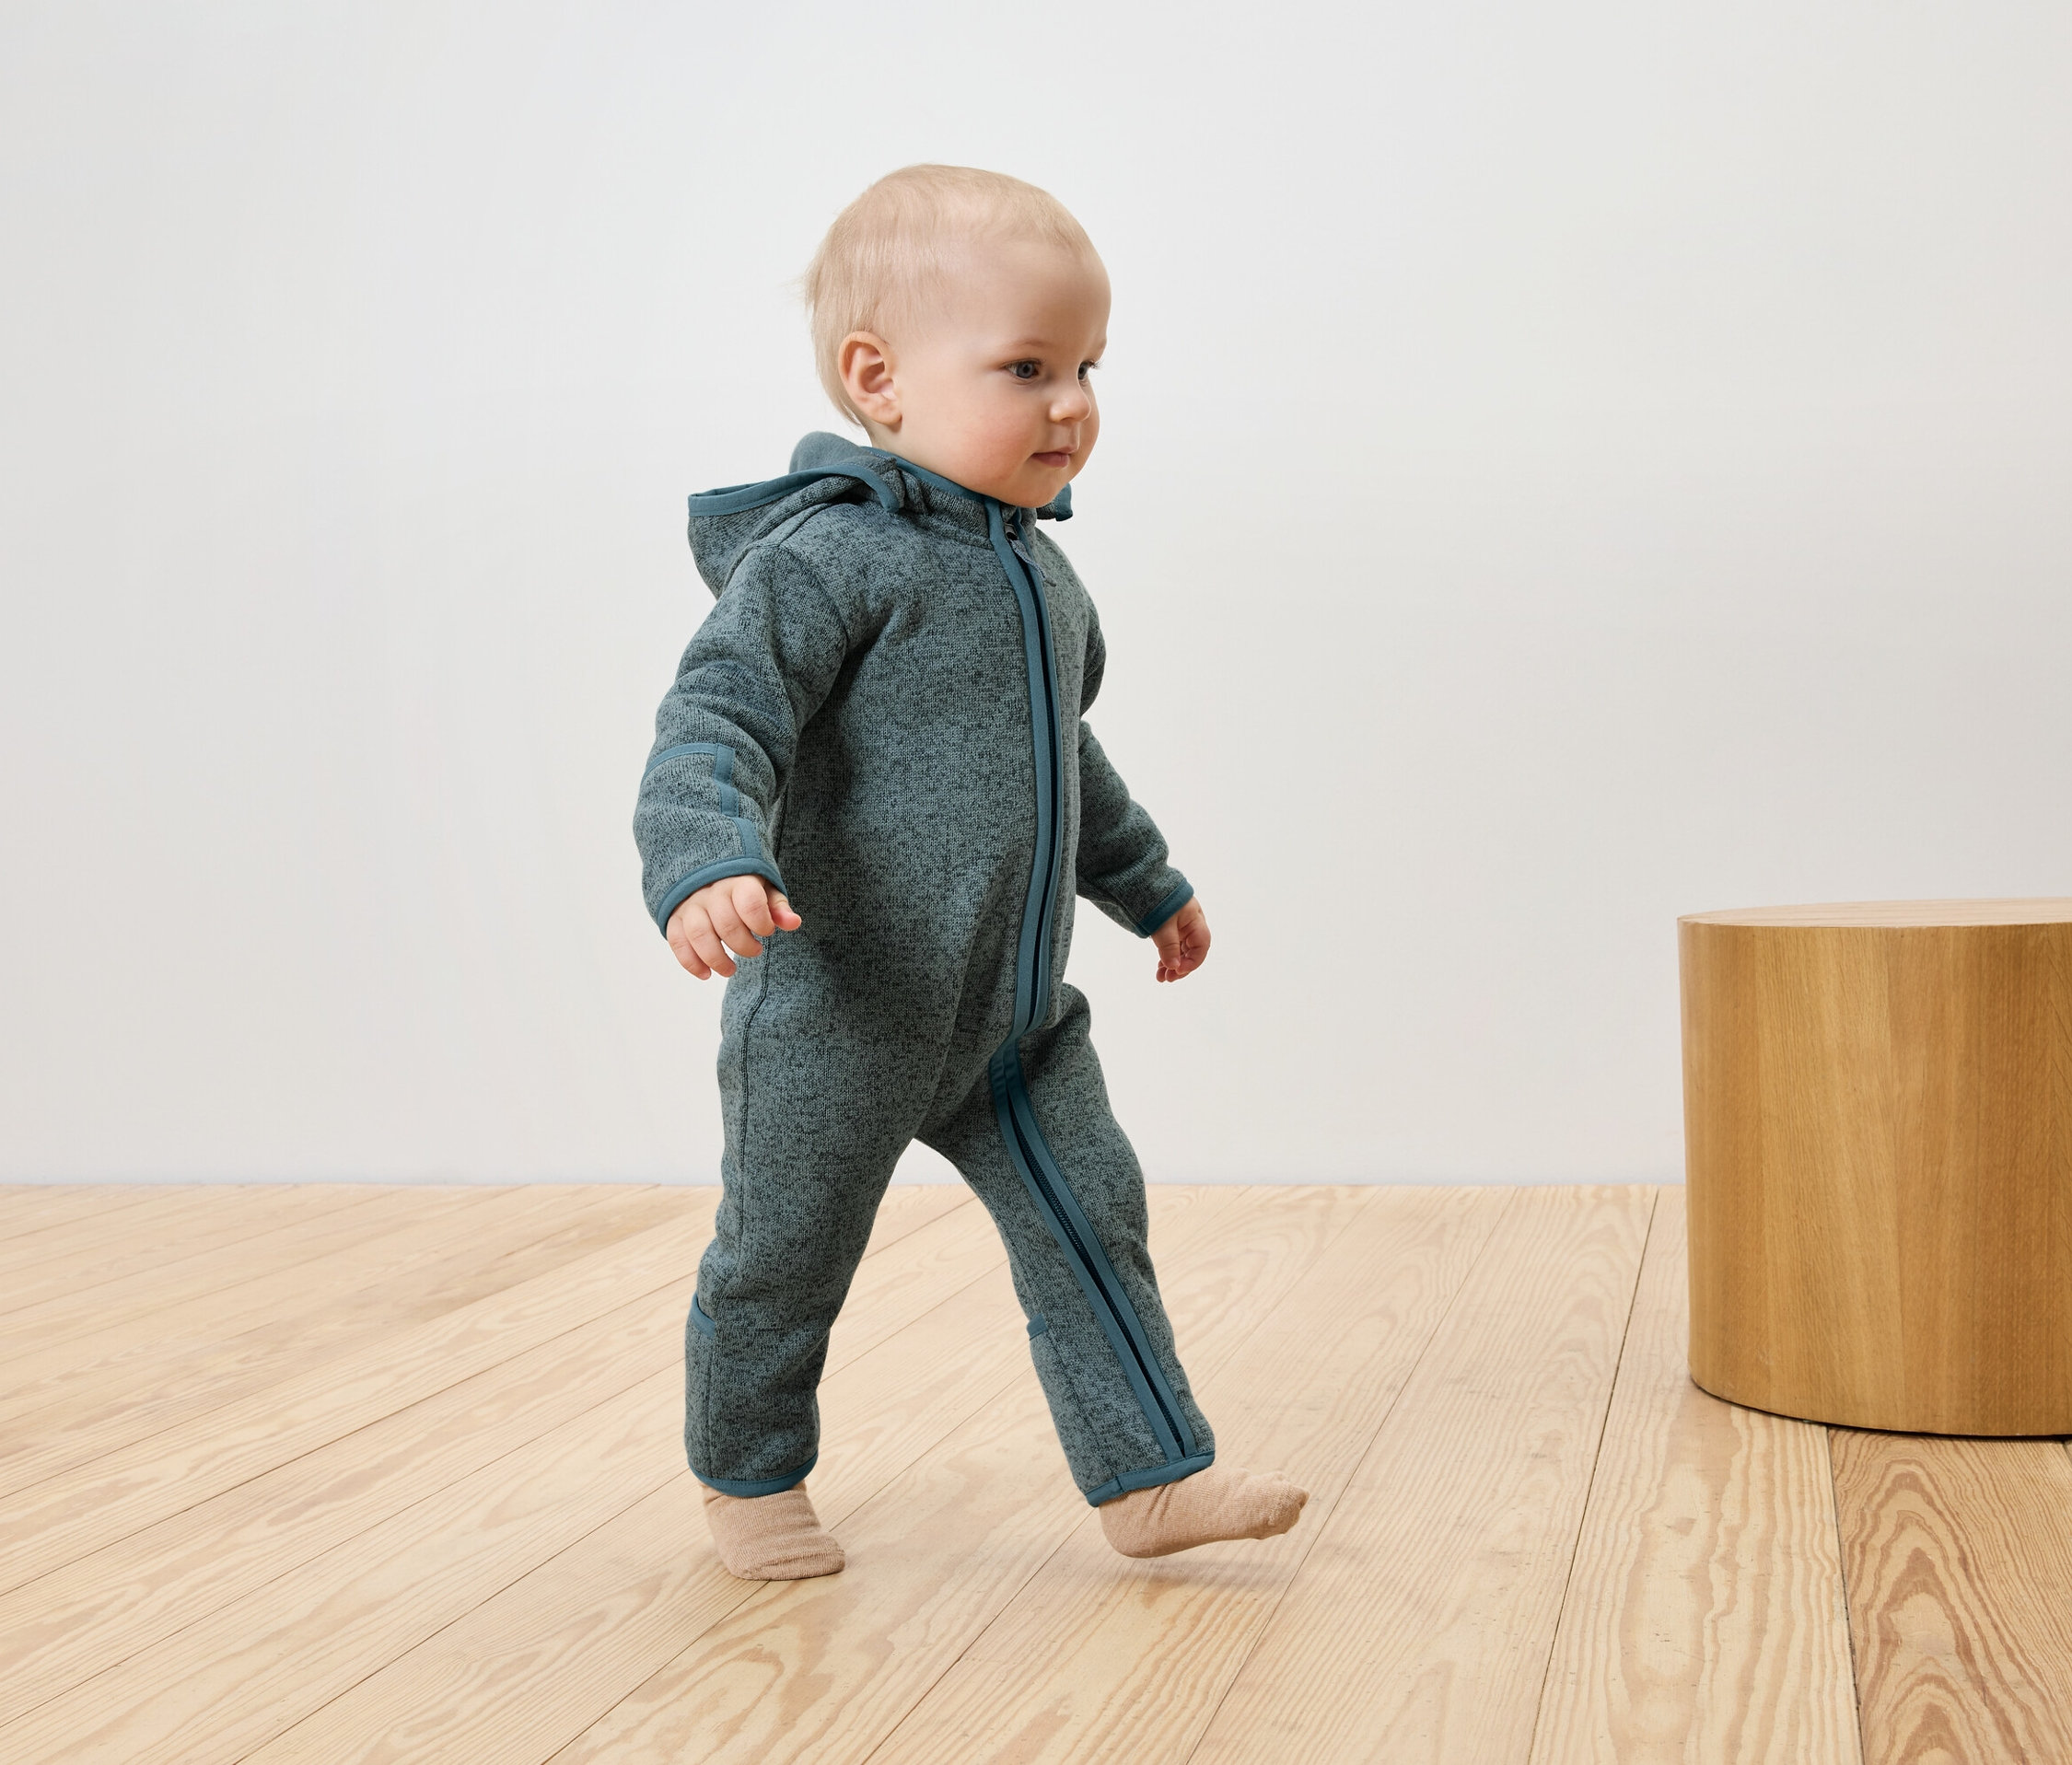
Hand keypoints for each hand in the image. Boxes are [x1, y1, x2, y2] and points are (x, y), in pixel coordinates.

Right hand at [666, 875, 800, 978]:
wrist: (708, 875)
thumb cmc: (743, 888)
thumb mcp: (765, 891)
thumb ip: (778, 907)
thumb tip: (793, 922)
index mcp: (737, 881)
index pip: (749, 902)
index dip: (761, 923)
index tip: (766, 931)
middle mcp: (711, 891)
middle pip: (726, 924)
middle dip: (744, 946)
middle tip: (755, 951)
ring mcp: (690, 905)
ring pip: (699, 935)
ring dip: (717, 959)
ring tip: (731, 970)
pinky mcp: (675, 918)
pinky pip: (677, 942)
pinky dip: (691, 962)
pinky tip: (706, 974)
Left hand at [1151, 896, 1209, 982]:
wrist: (1141, 881)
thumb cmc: (1156, 899)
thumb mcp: (1162, 925)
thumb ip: (1168, 946)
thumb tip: (1173, 967)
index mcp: (1195, 919)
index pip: (1201, 945)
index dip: (1192, 961)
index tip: (1178, 971)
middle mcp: (1191, 923)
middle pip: (1192, 950)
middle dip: (1181, 966)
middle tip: (1167, 979)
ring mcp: (1180, 925)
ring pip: (1181, 950)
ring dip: (1173, 964)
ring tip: (1161, 977)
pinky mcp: (1169, 927)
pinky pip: (1172, 946)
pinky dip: (1167, 957)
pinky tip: (1160, 967)